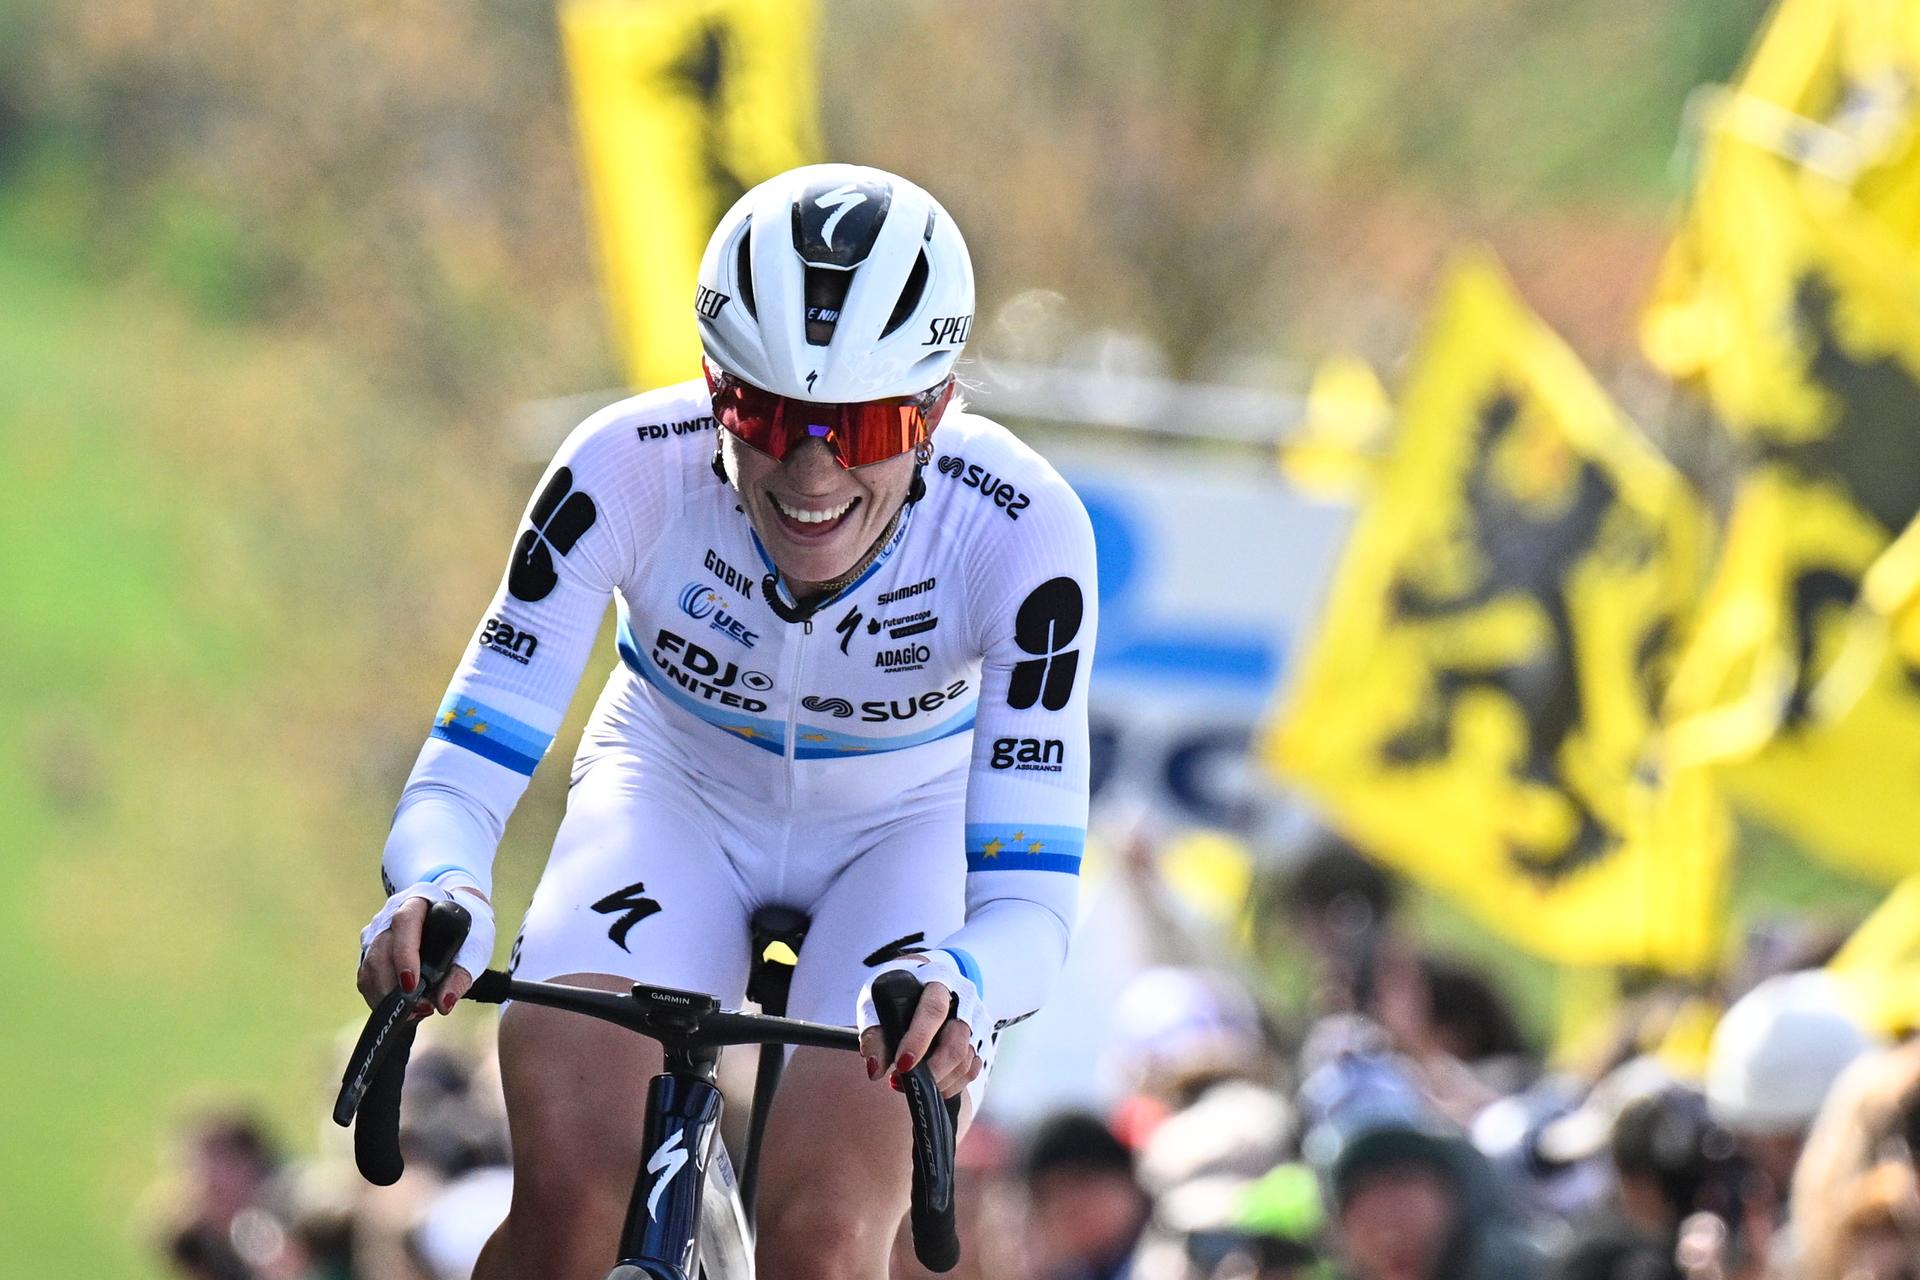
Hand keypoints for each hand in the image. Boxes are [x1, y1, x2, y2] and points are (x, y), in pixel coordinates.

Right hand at [356, 885, 492, 1015]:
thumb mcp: (476, 946)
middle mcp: (389, 915)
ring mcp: (376, 933)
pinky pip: (367, 977)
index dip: (405, 955)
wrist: (459, 914)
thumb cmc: (468, 927)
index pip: (404, 923)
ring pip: (369, 968)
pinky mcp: (370, 952)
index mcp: (418, 902)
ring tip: (416, 1011)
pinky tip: (403, 1008)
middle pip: (380, 951)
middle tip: (422, 1009)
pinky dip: (380, 997)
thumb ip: (462, 974)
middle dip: (394, 988)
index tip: (412, 985)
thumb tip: (444, 1003)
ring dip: (386, 997)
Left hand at [857, 953, 986, 1099]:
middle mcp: (963, 998)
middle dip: (930, 1071)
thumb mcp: (875, 1007)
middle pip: (955, 1043)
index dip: (919, 1039)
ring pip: (965, 1062)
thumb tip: (875, 1069)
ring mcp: (975, 1020)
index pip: (934, 1010)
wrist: (915, 987)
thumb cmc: (895, 996)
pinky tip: (928, 1082)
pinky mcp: (979, 1040)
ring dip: (937, 1081)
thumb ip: (873, 1037)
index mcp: (937, 979)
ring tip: (908, 1082)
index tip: (902, 1064)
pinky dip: (949, 1085)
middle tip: (902, 1081)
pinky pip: (971, 1071)